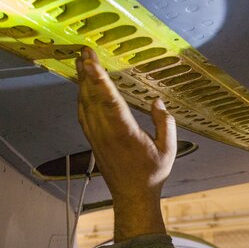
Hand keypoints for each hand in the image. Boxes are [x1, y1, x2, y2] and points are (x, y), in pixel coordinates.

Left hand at [76, 47, 176, 239]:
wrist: (132, 196)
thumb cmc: (152, 173)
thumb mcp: (168, 149)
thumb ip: (165, 123)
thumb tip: (157, 102)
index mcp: (125, 133)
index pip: (109, 101)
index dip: (99, 79)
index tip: (90, 61)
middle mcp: (106, 133)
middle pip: (92, 97)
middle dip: (87, 73)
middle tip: (84, 51)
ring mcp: (97, 137)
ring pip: (85, 104)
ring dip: (82, 82)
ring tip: (80, 62)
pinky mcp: (93, 140)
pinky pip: (83, 115)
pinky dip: (81, 98)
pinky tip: (82, 88)